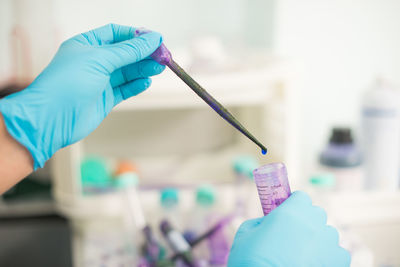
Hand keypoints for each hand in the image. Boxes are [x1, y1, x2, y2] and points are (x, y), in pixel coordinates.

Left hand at [0, 24, 164, 168]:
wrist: (53, 118)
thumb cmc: (68, 83)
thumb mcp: (100, 59)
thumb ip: (129, 51)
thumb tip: (153, 39)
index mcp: (86, 45)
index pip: (115, 34)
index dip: (135, 36)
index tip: (155, 39)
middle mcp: (93, 61)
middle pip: (125, 53)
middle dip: (143, 54)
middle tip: (163, 56)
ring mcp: (99, 81)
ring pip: (127, 72)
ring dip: (143, 69)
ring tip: (159, 68)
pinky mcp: (104, 99)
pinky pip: (125, 89)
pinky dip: (136, 86)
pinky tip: (146, 82)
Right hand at [228, 191, 350, 266]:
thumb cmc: (251, 262)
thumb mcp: (245, 235)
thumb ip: (261, 222)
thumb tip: (268, 222)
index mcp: (291, 212)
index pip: (301, 197)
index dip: (293, 205)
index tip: (286, 215)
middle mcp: (313, 223)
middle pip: (316, 214)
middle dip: (306, 221)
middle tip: (291, 237)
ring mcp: (328, 243)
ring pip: (327, 234)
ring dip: (317, 240)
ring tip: (301, 256)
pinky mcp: (338, 261)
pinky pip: (337, 253)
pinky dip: (328, 258)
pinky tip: (312, 265)